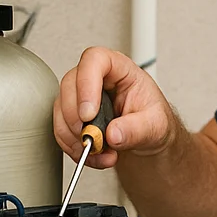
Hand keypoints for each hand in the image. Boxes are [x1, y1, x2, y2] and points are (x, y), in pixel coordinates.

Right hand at [54, 47, 177, 169]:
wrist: (148, 140)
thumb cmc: (153, 121)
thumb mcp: (155, 126)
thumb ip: (137, 129)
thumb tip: (113, 134)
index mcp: (120, 70)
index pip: (95, 60)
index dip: (86, 84)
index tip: (89, 114)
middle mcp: (96, 79)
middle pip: (70, 84)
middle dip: (75, 117)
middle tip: (90, 138)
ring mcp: (81, 96)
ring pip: (61, 109)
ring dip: (75, 137)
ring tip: (100, 152)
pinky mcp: (72, 116)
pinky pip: (60, 130)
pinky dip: (73, 147)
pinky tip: (93, 155)